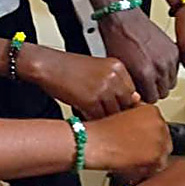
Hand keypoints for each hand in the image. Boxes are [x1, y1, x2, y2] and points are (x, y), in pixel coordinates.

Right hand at [21, 47, 138, 118]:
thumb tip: (137, 100)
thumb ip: (117, 83)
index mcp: (117, 66)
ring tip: (93, 113)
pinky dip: (93, 120)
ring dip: (106, 118)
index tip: (119, 108)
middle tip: (105, 114)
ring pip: (114, 113)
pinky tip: (85, 114)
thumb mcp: (98, 70)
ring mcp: (103, 88)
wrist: (47, 65)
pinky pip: (100, 118)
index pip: (133, 92)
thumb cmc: (69, 69)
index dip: (125, 103)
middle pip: (126, 104)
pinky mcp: (91, 100)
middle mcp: (113, 76)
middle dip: (117, 112)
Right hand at [86, 105, 171, 174]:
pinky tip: (134, 167)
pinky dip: (147, 170)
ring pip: (162, 155)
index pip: (159, 127)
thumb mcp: (123, 114)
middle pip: (164, 141)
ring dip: (150, 160)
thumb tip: (142, 119)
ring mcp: (160, 140)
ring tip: (134, 161)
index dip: (149, 137)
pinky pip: (157, 168)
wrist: (94, 142)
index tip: (140, 142)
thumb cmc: (102, 130)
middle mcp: (160, 124)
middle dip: (152, 148)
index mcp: (153, 111)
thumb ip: (138, 115)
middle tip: (137, 153)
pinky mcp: (156, 157)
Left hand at [98, 9, 178, 102]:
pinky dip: (168, 69)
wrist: (123, 18)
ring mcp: (169, 59)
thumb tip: (137, 97)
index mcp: (146, 74)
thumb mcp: (120, 69)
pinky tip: (158, 65)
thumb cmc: (118, 39)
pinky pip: (176, 69)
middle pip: (164, 92)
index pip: (152, 99)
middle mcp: (160, 67)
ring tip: (153, 74)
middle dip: (154, 90)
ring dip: (163, 81)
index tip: (141, 93)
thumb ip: (131, 86)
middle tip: (146, 84)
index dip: (145, 97)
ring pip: (171, 82)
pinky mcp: (174, 51)